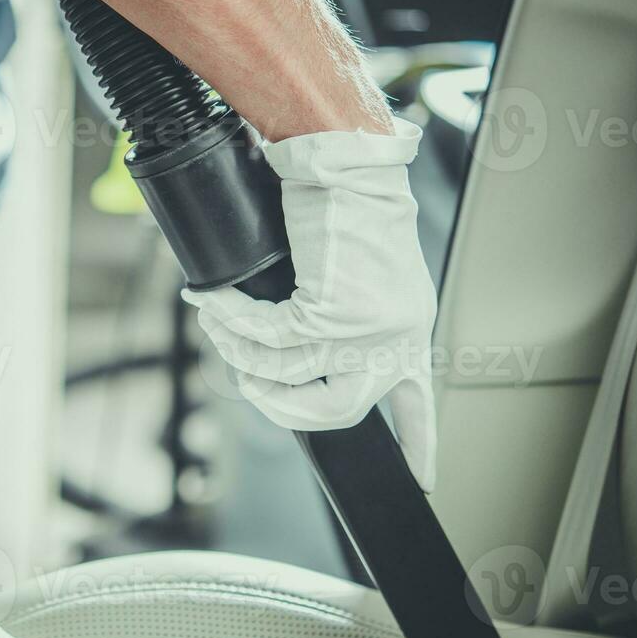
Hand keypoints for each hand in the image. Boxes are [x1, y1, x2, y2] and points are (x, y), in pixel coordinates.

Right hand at [182, 117, 438, 490]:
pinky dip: (230, 320)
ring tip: (212, 317)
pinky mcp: (332, 315)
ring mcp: (366, 331)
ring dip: (236, 349)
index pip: (418, 400)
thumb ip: (335, 310)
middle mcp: (394, 336)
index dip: (419, 442)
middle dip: (280, 406)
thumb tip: (282, 348)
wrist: (341, 160)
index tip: (424, 478)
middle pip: (334, 412)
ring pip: (283, 372)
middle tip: (247, 384)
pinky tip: (211, 301)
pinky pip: (265, 338)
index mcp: (406, 327)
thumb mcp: (352, 268)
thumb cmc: (341, 200)